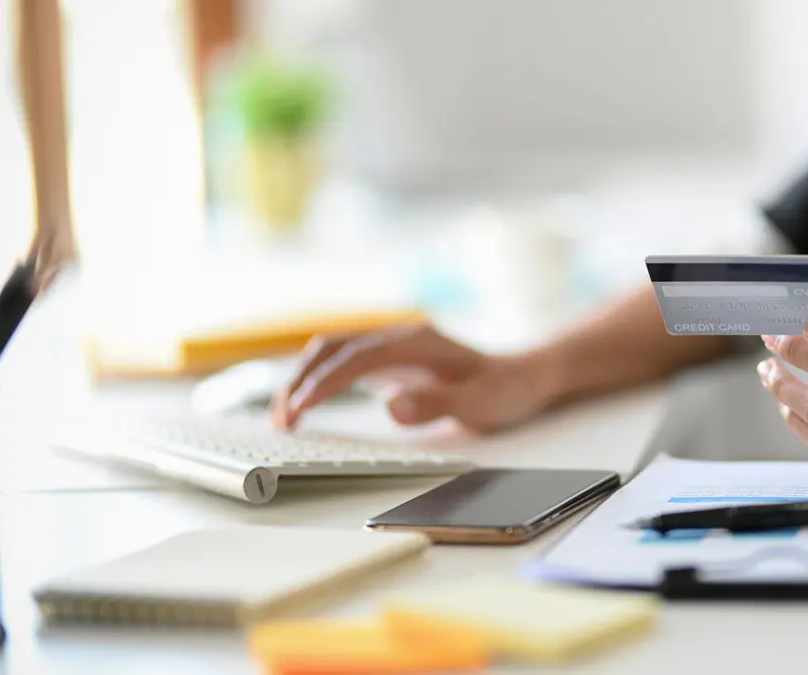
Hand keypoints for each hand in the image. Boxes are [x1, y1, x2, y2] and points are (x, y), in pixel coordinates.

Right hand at [272, 324, 555, 432]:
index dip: (323, 384)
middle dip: (301, 381)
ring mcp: (393, 344)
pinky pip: (343, 360)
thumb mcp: (479, 404)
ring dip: (303, 377)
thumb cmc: (504, 389)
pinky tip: (304, 399)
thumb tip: (391, 405)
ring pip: (333, 350)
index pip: (356, 359)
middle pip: (334, 348)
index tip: (299, 411)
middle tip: (282, 420)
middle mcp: (400, 336)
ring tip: (284, 415)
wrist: (525, 374)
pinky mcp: (391, 357)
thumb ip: (436, 404)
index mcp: (418, 343)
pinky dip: (318, 377)